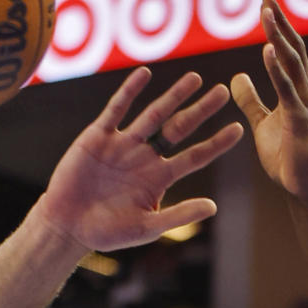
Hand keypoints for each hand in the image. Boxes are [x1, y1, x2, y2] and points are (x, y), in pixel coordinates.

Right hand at [37, 69, 241, 252]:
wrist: (68, 226)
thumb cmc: (108, 232)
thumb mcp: (147, 226)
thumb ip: (179, 215)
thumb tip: (214, 207)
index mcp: (160, 178)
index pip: (195, 157)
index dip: (216, 144)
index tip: (238, 129)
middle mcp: (145, 157)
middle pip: (179, 129)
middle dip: (201, 111)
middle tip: (223, 92)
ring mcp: (123, 144)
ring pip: (154, 115)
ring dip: (174, 96)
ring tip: (195, 78)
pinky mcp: (98, 136)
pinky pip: (117, 110)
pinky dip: (130, 92)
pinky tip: (145, 74)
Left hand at [231, 0, 307, 206]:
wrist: (302, 189)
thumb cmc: (286, 157)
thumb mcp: (262, 123)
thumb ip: (251, 99)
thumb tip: (235, 77)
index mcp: (297, 89)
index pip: (287, 49)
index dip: (277, 24)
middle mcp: (305, 91)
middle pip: (292, 47)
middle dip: (279, 20)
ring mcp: (305, 105)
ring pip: (292, 63)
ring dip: (278, 36)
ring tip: (266, 13)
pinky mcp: (300, 122)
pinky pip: (287, 90)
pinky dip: (277, 69)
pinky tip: (267, 50)